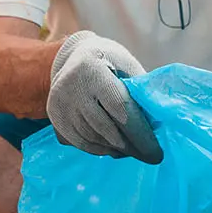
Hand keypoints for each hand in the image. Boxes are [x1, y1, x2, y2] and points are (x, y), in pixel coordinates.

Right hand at [47, 31, 162, 162]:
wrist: (76, 56)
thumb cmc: (111, 62)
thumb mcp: (128, 67)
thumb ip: (141, 93)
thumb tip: (157, 127)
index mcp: (92, 69)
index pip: (120, 108)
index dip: (140, 134)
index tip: (156, 153)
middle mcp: (70, 86)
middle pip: (105, 128)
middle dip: (131, 146)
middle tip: (148, 156)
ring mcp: (59, 103)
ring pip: (93, 139)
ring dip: (115, 149)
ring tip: (133, 150)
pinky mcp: (54, 116)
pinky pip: (80, 142)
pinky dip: (99, 149)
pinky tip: (114, 149)